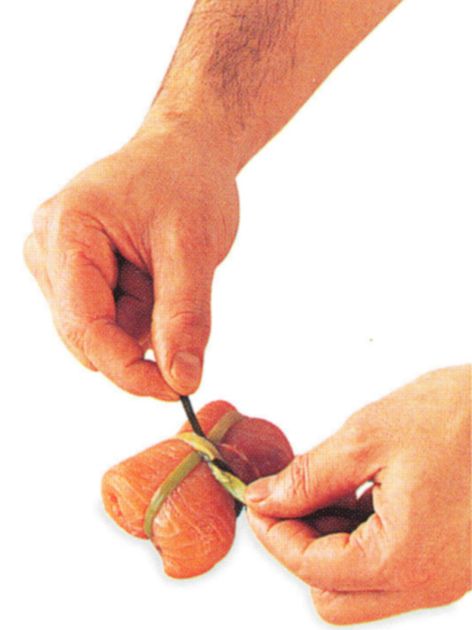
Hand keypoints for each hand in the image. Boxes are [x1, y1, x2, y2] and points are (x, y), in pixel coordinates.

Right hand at [24, 121, 238, 397]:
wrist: (187, 151)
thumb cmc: (187, 182)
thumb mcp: (193, 248)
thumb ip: (185, 317)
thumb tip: (182, 380)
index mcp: (67, 229)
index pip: (86, 326)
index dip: (129, 369)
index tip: (176, 389)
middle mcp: (48, 246)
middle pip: (87, 334)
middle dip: (140, 333)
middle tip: (178, 294)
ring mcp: (56, 259)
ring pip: (100, 330)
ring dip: (142, 317)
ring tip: (161, 268)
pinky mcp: (73, 270)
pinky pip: (106, 316)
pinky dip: (138, 310)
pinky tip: (150, 272)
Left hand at [246, 366, 470, 623]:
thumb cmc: (460, 417)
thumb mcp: (366, 438)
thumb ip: (308, 477)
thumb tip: (266, 499)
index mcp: (404, 558)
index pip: (312, 569)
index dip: (275, 535)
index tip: (259, 502)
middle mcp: (427, 581)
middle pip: (334, 596)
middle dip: (300, 549)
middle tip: (289, 500)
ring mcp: (443, 574)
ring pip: (361, 586)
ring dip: (330, 543)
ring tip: (325, 487)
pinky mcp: (451, 558)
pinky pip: (390, 566)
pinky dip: (361, 537)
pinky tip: (357, 492)